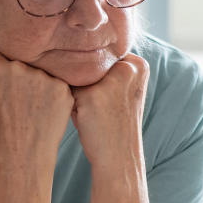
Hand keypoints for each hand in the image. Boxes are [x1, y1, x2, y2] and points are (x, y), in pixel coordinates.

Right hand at [0, 32, 73, 164]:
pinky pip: (59, 81)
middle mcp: (17, 67)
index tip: (7, 75)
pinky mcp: (62, 88)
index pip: (2, 48)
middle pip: (24, 57)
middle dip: (23, 70)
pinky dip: (54, 92)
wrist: (20, 155)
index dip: (5, 60)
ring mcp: (41, 77)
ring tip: (34, 106)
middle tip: (21, 97)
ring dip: (40, 80)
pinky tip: (46, 109)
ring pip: (43, 68)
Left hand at [70, 53, 149, 170]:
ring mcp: (110, 80)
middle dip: (81, 81)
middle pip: (86, 61)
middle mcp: (127, 67)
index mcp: (138, 63)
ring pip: (73, 74)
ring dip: (72, 90)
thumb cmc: (113, 121)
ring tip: (87, 110)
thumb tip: (68, 45)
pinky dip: (65, 101)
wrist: (118, 157)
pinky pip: (64, 89)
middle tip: (94, 105)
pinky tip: (80, 116)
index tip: (100, 94)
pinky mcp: (91, 95)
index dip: (92, 73)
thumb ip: (105, 66)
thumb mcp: (119, 88)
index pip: (99, 54)